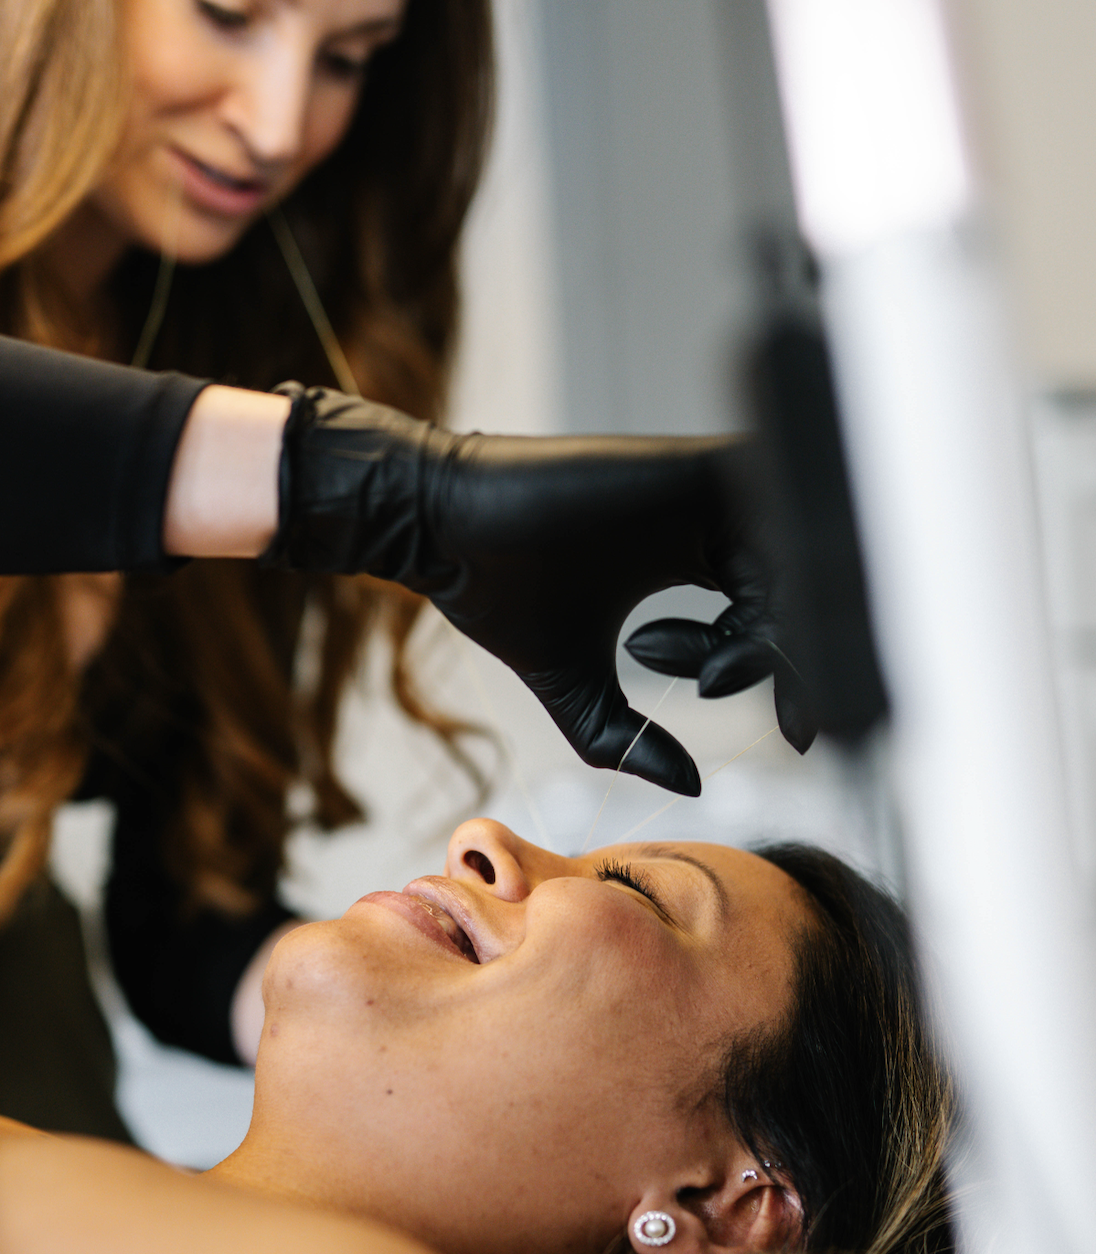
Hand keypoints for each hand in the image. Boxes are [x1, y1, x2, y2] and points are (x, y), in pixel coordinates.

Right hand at [265, 389, 813, 792]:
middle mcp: (710, 520)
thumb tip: (695, 786)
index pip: (779, 613)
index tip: (795, 733)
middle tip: (787, 717)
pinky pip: (779, 512)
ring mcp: (707, 490)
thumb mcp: (577, 693)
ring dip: (781, 633)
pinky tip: (734, 639)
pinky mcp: (696, 467)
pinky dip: (778, 581)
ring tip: (714, 680)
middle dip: (805, 663)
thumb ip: (632, 742)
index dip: (796, 674)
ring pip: (799, 554)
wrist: (447, 533)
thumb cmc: (500, 594)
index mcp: (693, 558)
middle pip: (804, 587)